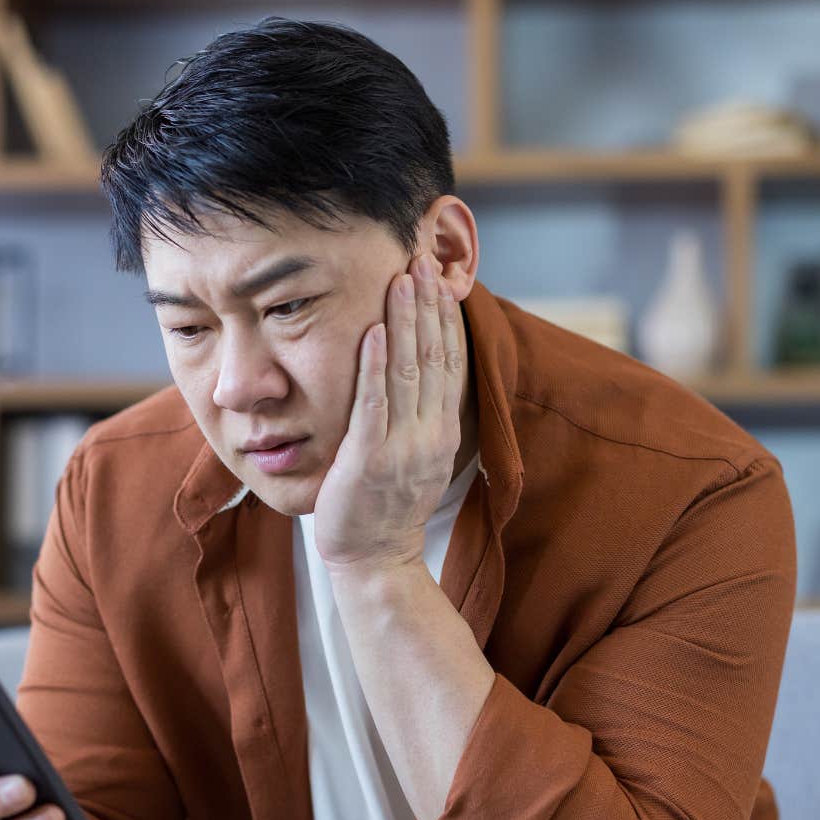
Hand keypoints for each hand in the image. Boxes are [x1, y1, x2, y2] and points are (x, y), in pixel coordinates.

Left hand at [312, 254, 466, 573]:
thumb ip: (420, 414)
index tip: (440, 276)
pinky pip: (374, 406)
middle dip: (428, 305)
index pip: (450, 361)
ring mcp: (402, 447)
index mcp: (443, 429)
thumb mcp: (416, 454)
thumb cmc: (386, 506)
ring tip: (402, 279)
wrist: (377, 561)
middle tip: (421, 258)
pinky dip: (373, 367)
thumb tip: (419, 370)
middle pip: (434, 356)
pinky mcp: (369, 460)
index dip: (446, 317)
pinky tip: (371, 332)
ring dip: (404, 322)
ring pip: (408, 372)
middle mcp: (430, 433)